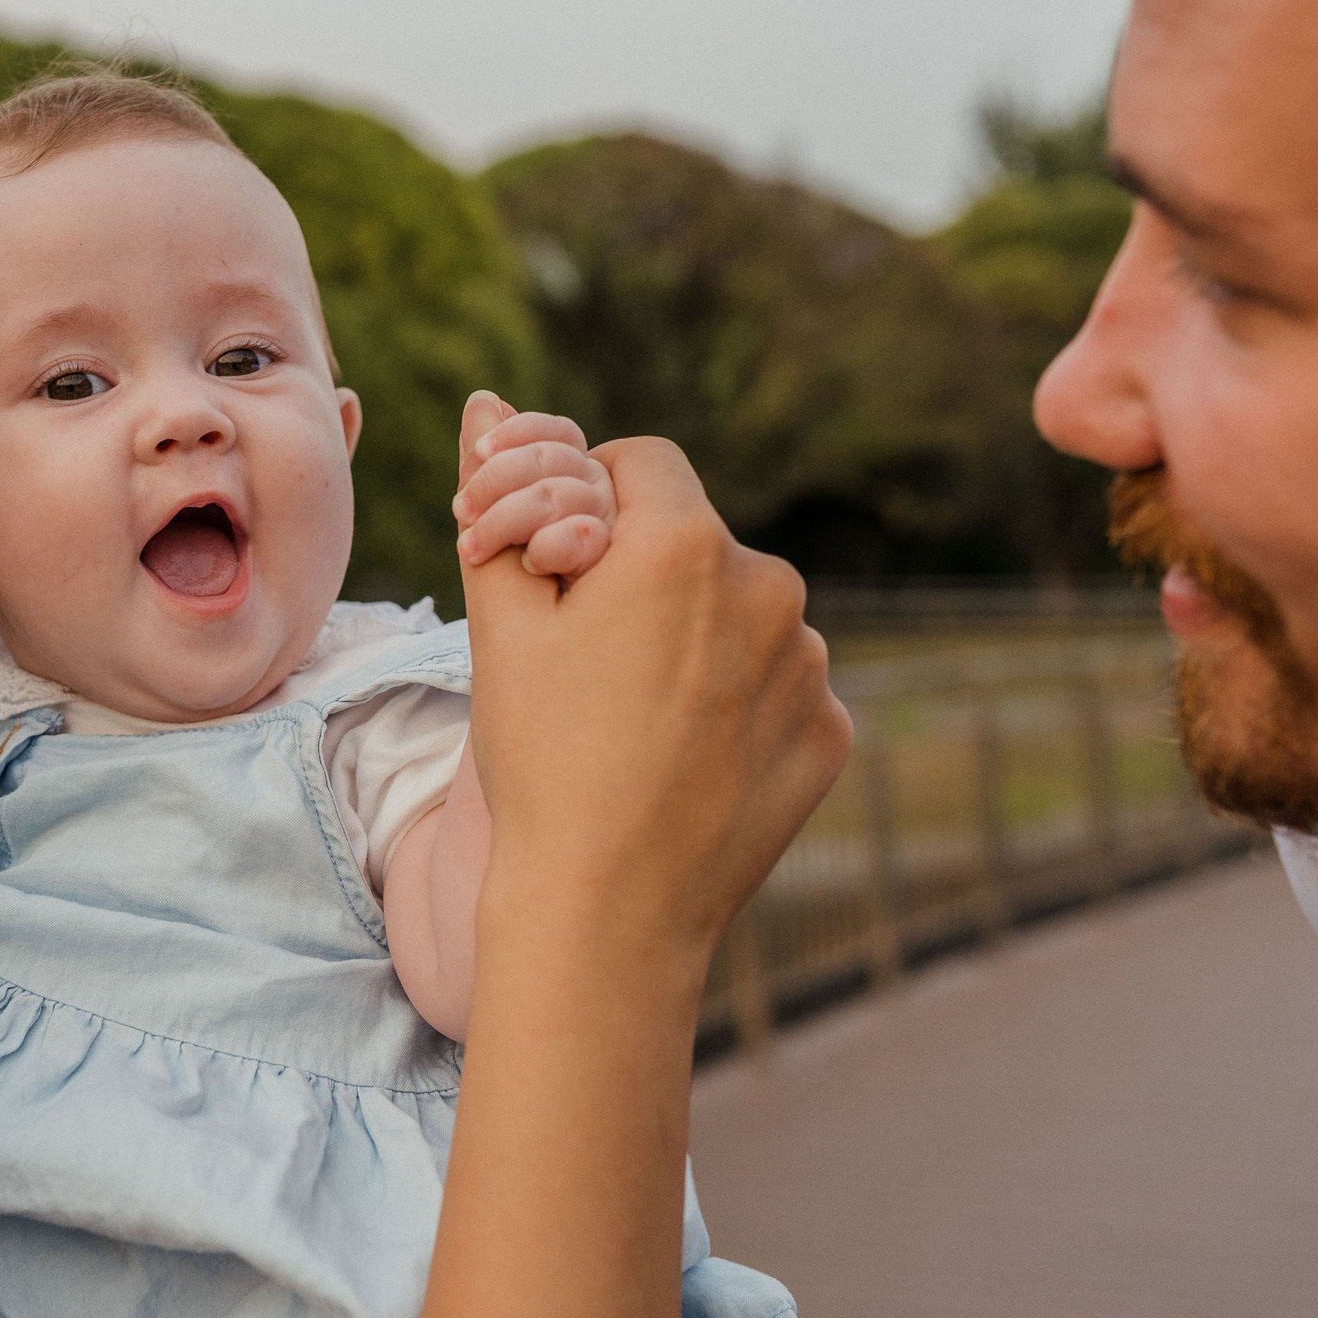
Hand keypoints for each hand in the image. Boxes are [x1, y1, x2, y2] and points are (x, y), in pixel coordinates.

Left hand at [450, 393, 615, 579]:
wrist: (531, 666)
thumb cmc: (509, 588)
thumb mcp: (490, 520)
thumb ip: (486, 464)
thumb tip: (482, 398)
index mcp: (576, 479)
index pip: (560, 433)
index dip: (518, 432)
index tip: (480, 449)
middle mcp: (600, 498)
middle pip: (555, 456)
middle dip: (497, 476)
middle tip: (460, 510)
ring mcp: (611, 531)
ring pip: (561, 494)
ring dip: (504, 519)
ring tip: (471, 548)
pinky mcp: (612, 567)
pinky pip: (583, 536)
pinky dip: (550, 545)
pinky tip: (527, 561)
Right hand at [460, 427, 850, 955]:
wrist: (608, 912)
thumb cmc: (542, 760)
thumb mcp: (502, 626)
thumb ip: (503, 501)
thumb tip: (487, 404)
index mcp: (687, 544)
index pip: (643, 463)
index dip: (592, 501)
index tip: (563, 563)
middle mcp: (772, 588)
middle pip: (697, 541)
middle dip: (645, 576)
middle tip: (587, 657)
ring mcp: (812, 666)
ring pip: (744, 615)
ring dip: (697, 640)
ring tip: (635, 720)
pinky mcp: (830, 732)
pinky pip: (779, 687)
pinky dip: (736, 706)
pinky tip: (684, 760)